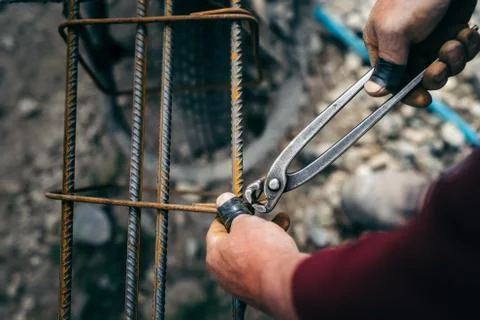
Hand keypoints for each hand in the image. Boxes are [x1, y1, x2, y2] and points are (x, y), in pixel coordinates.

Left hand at [206, 193, 306, 319]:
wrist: (285, 283)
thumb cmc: (263, 251)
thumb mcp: (246, 221)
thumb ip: (234, 211)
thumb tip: (223, 200)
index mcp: (214, 254)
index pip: (216, 228)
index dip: (229, 215)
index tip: (241, 209)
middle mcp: (222, 273)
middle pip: (233, 243)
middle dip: (249, 229)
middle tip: (262, 220)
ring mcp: (239, 285)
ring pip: (248, 256)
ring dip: (262, 242)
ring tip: (277, 228)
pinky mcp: (256, 293)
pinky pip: (260, 269)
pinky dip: (269, 258)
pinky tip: (281, 248)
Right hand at [363, 0, 479, 106]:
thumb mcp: (396, 32)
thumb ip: (387, 65)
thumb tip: (372, 92)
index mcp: (383, 44)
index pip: (391, 81)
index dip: (408, 93)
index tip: (424, 100)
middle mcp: (405, 44)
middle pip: (420, 78)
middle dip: (436, 72)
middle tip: (441, 62)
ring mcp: (430, 37)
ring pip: (444, 66)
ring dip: (454, 57)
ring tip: (455, 38)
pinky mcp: (452, 29)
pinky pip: (461, 51)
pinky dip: (467, 45)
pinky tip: (466, 31)